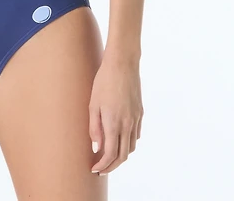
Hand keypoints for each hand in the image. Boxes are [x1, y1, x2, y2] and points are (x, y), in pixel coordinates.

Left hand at [88, 55, 142, 174]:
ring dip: (121, 156)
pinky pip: (136, 135)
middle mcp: (128, 124)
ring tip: (109, 156)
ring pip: (131, 147)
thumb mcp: (93, 104)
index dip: (103, 165)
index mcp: (114, 124)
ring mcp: (136, 119)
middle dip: (112, 165)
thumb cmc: (103, 81)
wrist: (122, 64)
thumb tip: (96, 148)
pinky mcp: (140, 112)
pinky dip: (128, 143)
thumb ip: (95, 129)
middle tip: (101, 168)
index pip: (111, 154)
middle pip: (123, 155)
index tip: (95, 169)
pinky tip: (120, 139)